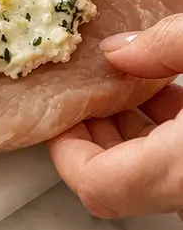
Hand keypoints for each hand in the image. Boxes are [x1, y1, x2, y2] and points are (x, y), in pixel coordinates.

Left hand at [49, 23, 182, 218]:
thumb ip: (166, 46)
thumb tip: (120, 49)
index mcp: (180, 167)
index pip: (95, 183)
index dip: (66, 150)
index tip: (60, 118)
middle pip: (117, 183)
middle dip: (96, 137)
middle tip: (90, 99)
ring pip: (148, 178)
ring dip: (132, 137)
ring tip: (132, 90)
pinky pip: (176, 167)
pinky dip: (164, 138)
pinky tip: (173, 97)